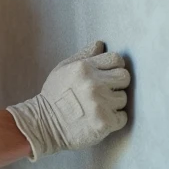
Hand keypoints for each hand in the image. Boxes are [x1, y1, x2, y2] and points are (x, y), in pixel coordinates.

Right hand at [5, 42, 129, 160]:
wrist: (44, 124)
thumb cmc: (54, 95)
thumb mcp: (63, 69)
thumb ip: (84, 55)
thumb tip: (100, 44)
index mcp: (84, 68)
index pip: (116, 59)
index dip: (115, 67)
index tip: (107, 75)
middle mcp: (94, 84)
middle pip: (124, 77)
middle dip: (117, 84)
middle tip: (105, 91)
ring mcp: (100, 103)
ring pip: (123, 98)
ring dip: (114, 103)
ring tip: (98, 106)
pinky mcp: (104, 122)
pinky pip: (123, 117)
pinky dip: (114, 119)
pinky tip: (100, 118)